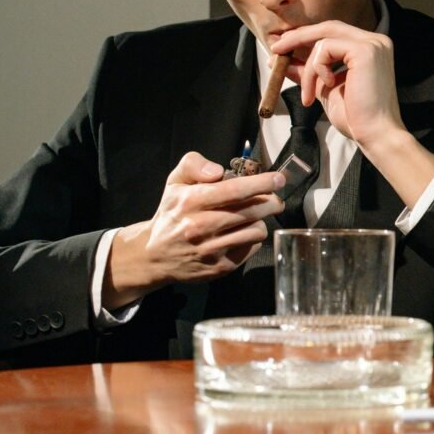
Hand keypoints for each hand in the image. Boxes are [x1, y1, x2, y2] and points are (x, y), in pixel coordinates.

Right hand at [104, 152, 284, 308]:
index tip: (278, 179)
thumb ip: (194, 165)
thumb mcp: (175, 181)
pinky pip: (251, 248)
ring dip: (261, 220)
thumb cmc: (172, 213)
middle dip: (271, 202)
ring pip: (256, 230)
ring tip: (253, 216)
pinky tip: (241, 234)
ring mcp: (211, 250)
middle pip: (251, 211)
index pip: (235, 190)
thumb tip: (218, 171)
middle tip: (274, 199)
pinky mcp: (220, 268)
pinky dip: (252, 239)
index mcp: (190, 202)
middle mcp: (200, 227)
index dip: (262, 183)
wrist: (155, 255)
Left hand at [270, 20, 433, 207]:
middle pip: (328, 28)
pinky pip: (325, 49)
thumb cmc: (356, 118)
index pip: (334, 33)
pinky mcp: (365, 50)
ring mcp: (372, 44)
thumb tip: (283, 62)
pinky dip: (316, 69)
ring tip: (308, 95)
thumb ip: (309, 73)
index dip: (307, 37)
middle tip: (276, 50)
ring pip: (323, 41)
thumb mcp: (326, 90)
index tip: (284, 48)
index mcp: (369, 49)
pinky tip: (327, 86)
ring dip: (307, 69)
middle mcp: (375, 41)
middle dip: (298, 38)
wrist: (375, 135)